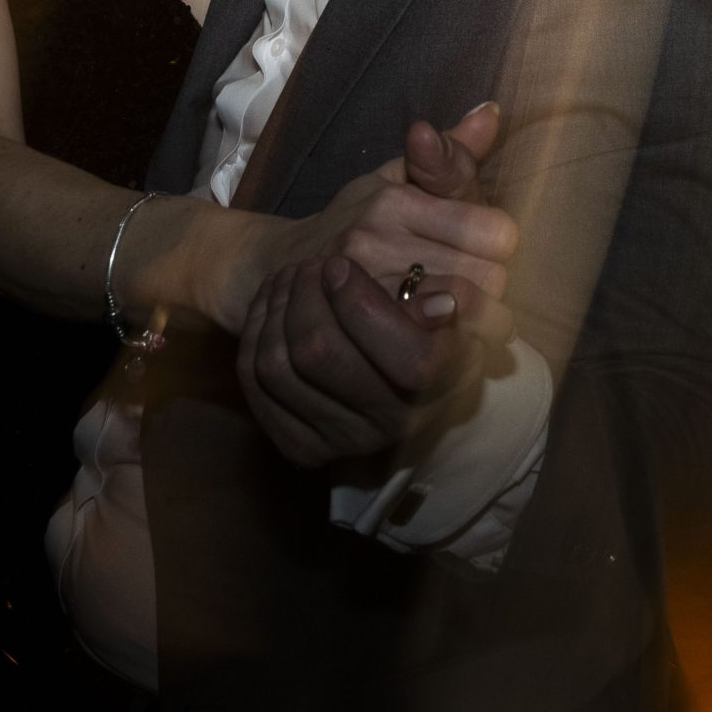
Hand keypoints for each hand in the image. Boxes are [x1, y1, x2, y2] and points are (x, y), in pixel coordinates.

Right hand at [230, 103, 517, 344]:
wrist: (280, 270)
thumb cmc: (354, 220)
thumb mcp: (397, 179)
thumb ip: (450, 155)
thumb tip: (492, 111)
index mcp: (395, 199)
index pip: (496, 232)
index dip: (498, 245)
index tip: (484, 249)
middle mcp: (376, 241)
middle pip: (487, 280)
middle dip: (491, 289)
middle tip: (473, 289)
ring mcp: (361, 289)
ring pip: (464, 320)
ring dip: (473, 325)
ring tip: (461, 319)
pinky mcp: (355, 332)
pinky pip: (430, 349)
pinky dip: (446, 349)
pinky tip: (442, 342)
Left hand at [238, 253, 482, 467]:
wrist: (398, 369)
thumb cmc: (427, 319)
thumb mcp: (456, 302)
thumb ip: (457, 298)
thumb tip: (439, 305)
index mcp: (442, 386)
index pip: (404, 359)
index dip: (359, 303)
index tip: (338, 265)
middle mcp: (395, 423)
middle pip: (320, 354)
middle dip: (304, 294)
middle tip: (310, 264)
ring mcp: (345, 441)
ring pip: (277, 366)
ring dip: (275, 307)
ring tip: (290, 276)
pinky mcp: (302, 446)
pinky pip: (254, 383)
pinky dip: (255, 333)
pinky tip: (271, 305)